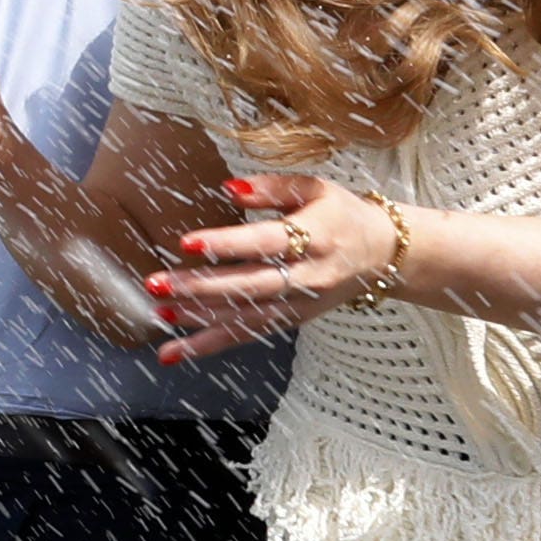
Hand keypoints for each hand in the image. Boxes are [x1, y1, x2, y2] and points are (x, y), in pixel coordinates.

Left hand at [140, 172, 406, 362]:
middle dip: (200, 288)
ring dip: (198, 319)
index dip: (226, 244)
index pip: (265, 243)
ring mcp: (299, 303)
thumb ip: (271, 188)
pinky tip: (175, 351)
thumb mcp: (314, 189)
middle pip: (249, 286)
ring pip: (245, 317)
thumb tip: (229, 188)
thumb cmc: (342, 214)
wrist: (384, 254)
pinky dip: (209, 344)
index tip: (187, 243)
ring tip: (159, 314)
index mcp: (314, 237)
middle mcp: (307, 276)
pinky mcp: (292, 320)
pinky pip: (247, 335)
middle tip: (157, 285)